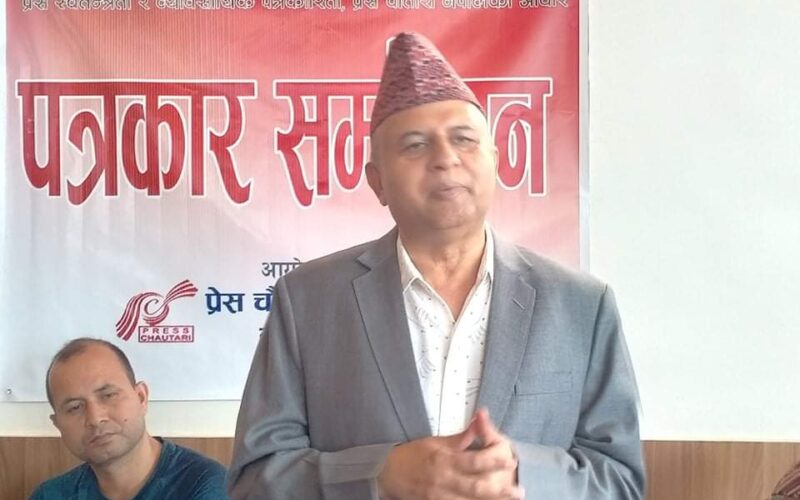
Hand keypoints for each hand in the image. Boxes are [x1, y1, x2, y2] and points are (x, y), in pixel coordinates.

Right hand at [378, 408, 522, 499]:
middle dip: (499, 489)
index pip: (474, 460)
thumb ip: (460, 438)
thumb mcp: (435, 442)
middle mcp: (443, 479)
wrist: (385, 473)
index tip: (509, 459)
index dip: (494, 460)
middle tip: (518, 489)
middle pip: (476, 486)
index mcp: (444, 459)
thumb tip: (479, 425)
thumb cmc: (411, 456)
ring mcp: (439, 496)